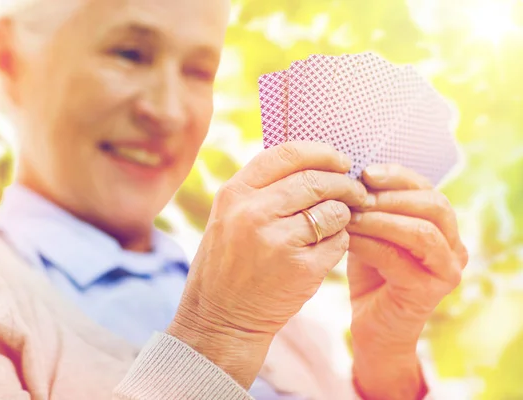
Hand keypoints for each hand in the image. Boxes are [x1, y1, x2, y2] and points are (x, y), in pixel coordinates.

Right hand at [167, 141, 366, 387]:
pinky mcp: (300, 269)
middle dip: (344, 183)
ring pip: (332, 210)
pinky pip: (338, 242)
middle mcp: (253, 212)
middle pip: (316, 180)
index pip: (287, 153)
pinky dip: (339, 243)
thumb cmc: (228, 264)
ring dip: (343, 215)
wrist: (220, 318)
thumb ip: (262, 189)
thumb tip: (314, 164)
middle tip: (356, 192)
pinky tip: (326, 250)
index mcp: (235, 193)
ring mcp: (277, 241)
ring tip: (337, 224)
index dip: (321, 153)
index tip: (340, 161)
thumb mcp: (229, 216)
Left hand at [346, 164, 468, 399]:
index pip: (428, 190)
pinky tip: (347, 238)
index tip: (365, 172)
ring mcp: (446, 270)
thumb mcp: (374, 234)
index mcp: (444, 228)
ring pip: (422, 231)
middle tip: (357, 195)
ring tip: (350, 216)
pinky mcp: (428, 291)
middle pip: (434, 205)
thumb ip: (373, 210)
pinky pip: (398, 258)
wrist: (373, 326)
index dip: (397, 176)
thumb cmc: (372, 275)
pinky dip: (370, 244)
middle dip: (392, 196)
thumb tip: (352, 178)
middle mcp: (454, 247)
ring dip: (381, 219)